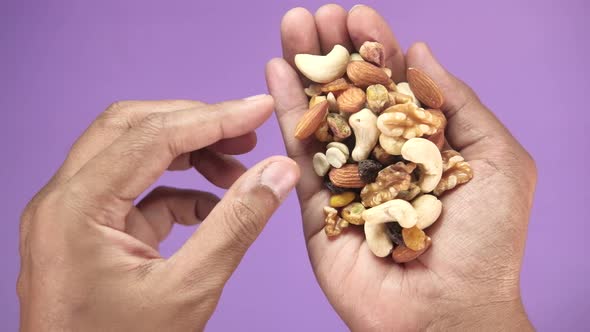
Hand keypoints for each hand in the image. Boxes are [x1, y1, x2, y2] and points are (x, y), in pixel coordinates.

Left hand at [17, 97, 299, 330]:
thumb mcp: (188, 290)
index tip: (259, 108)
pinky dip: (176, 191)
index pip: (151, 137)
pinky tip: (212, 207)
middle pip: (132, 128)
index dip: (214, 117)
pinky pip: (133, 192)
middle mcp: (62, 200)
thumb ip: (236, 225)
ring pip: (130, 153)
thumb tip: (279, 172)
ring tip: (237, 170)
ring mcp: (70, 215)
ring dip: (187, 154)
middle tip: (247, 134)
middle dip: (196, 125)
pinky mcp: (86, 231)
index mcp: (76, 209)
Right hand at [266, 5, 535, 330]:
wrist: (448, 312)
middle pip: (350, 93)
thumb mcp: (495, 159)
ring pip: (320, 115)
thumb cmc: (485, 242)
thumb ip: (457, 103)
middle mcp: (381, 155)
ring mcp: (347, 179)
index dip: (375, 47)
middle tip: (314, 16)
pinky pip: (299, 154)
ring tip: (290, 27)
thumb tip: (420, 52)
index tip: (358, 14)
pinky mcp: (317, 206)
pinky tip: (276, 73)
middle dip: (331, 51)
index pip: (393, 84)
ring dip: (303, 69)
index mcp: (422, 142)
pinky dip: (287, 112)